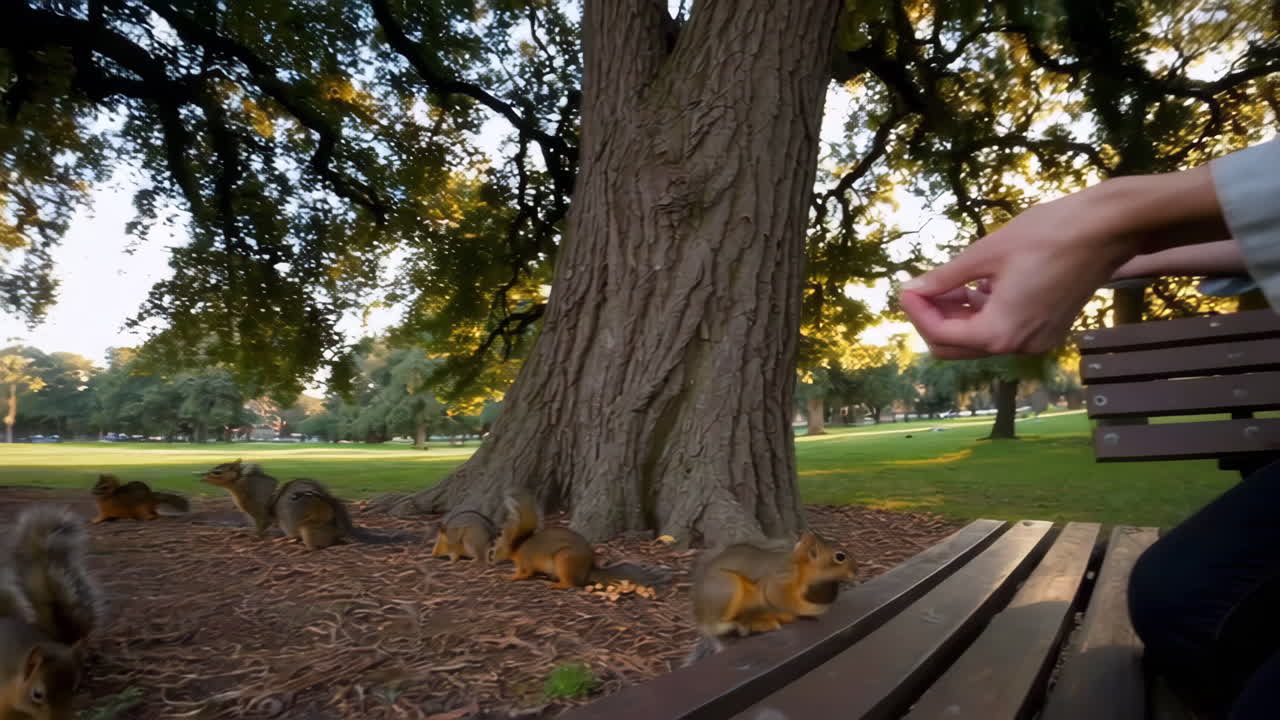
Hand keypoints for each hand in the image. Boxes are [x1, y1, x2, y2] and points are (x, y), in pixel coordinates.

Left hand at [899, 190, 1136, 358]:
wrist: (1107, 229)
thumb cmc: (1047, 234)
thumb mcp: (986, 253)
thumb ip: (945, 277)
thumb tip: (913, 288)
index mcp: (1001, 332)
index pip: (941, 336)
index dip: (917, 312)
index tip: (905, 286)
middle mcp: (1018, 347)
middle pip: (957, 347)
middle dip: (933, 318)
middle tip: (918, 287)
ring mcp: (1036, 341)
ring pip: (980, 340)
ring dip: (957, 315)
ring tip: (943, 282)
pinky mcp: (1047, 329)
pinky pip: (1003, 330)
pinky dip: (983, 313)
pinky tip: (975, 286)